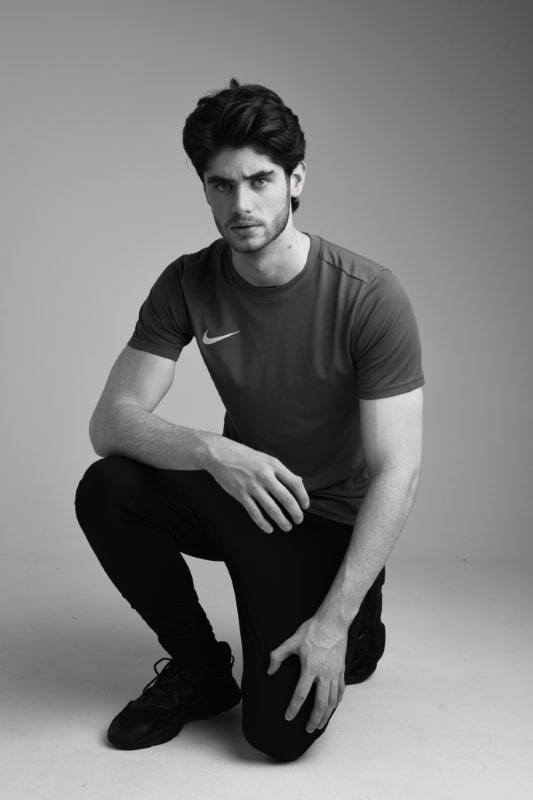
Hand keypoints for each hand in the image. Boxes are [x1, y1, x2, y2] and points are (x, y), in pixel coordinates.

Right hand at [206, 437, 309, 532]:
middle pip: (286, 498)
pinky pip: (255, 513)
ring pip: (272, 509)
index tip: (305, 506)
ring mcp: (252, 486)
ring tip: (287, 527)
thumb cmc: (245, 456)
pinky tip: (269, 529)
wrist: (220, 455)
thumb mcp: (267, 459)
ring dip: (282, 521)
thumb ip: (282, 471)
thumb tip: (299, 482)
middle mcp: (264, 476)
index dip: (303, 497)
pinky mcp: (241, 495)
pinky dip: (263, 523)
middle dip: (295, 512)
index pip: (295, 483)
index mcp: (273, 465)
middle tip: (299, 520)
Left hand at [268, 616, 347, 732]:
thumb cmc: (313, 630)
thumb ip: (277, 656)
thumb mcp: (292, 641)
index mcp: (310, 668)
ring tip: (320, 724)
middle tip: (308, 730)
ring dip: (326, 715)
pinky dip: (337, 702)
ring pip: (333, 701)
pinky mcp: (341, 670)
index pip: (301, 694)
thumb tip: (269, 671)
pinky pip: (341, 690)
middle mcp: (324, 674)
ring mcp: (335, 673)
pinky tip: (333, 707)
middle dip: (314, 719)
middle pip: (321, 704)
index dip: (294, 708)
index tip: (288, 718)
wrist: (333, 621)